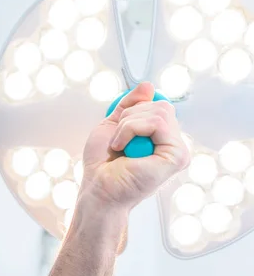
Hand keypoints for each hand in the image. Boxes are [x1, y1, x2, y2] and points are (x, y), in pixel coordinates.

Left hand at [81, 82, 189, 210]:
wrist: (97, 189)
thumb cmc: (102, 165)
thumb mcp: (112, 125)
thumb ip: (130, 105)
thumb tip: (148, 86)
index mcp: (161, 138)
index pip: (158, 105)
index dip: (133, 110)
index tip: (119, 129)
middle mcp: (173, 144)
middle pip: (161, 105)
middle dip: (129, 117)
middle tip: (118, 140)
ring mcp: (178, 151)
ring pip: (159, 112)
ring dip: (128, 125)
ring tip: (120, 145)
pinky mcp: (177, 157)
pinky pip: (157, 123)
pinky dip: (132, 130)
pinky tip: (124, 148)